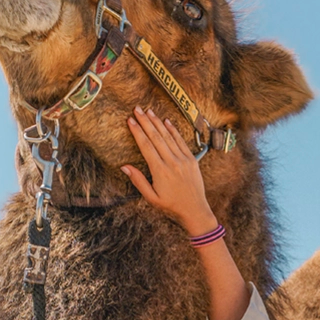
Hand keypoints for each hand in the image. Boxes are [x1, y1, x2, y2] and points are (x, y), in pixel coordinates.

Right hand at [122, 106, 217, 235]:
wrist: (195, 210)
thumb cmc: (170, 205)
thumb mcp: (151, 198)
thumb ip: (138, 181)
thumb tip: (124, 167)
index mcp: (160, 171)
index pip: (146, 146)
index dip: (137, 131)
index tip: (130, 120)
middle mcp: (172, 162)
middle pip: (156, 137)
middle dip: (145, 121)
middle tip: (137, 109)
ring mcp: (183, 159)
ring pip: (168, 136)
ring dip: (157, 122)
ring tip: (149, 111)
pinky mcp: (191, 159)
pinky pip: (181, 141)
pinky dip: (173, 130)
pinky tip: (166, 121)